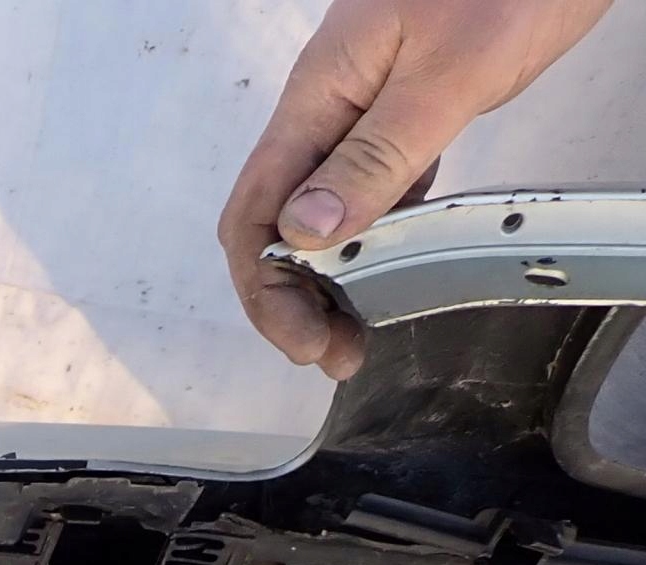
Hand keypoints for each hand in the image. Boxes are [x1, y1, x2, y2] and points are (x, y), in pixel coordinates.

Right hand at [218, 0, 614, 379]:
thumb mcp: (446, 74)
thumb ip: (374, 153)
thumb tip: (304, 234)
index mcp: (320, 96)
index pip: (256, 212)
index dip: (266, 288)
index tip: (304, 337)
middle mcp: (330, 107)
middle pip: (277, 222)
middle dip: (290, 297)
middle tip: (331, 351)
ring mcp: (365, 108)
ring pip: (321, 211)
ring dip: (330, 278)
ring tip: (355, 328)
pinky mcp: (407, 108)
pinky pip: (371, 188)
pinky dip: (371, 238)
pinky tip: (390, 267)